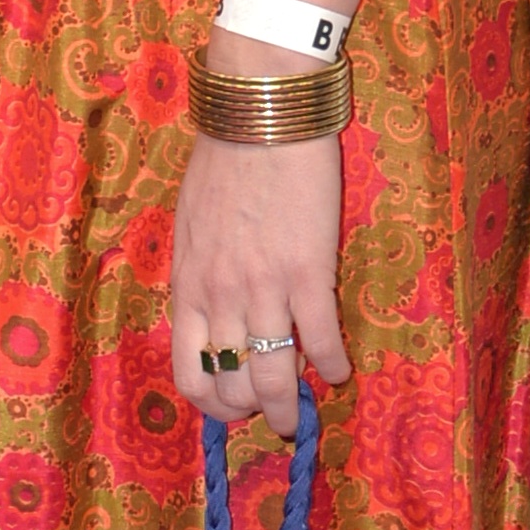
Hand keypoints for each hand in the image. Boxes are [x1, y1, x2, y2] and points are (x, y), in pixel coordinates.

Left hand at [170, 35, 349, 436]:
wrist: (260, 114)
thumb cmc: (224, 161)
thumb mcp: (191, 225)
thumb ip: (201, 273)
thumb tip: (212, 311)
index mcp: (188, 284)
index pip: (189, 372)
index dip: (212, 403)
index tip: (233, 407)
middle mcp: (220, 295)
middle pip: (234, 384)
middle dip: (254, 411)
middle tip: (274, 415)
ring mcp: (263, 286)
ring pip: (275, 374)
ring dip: (291, 404)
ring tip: (305, 410)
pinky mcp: (308, 271)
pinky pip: (320, 338)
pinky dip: (334, 364)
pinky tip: (341, 369)